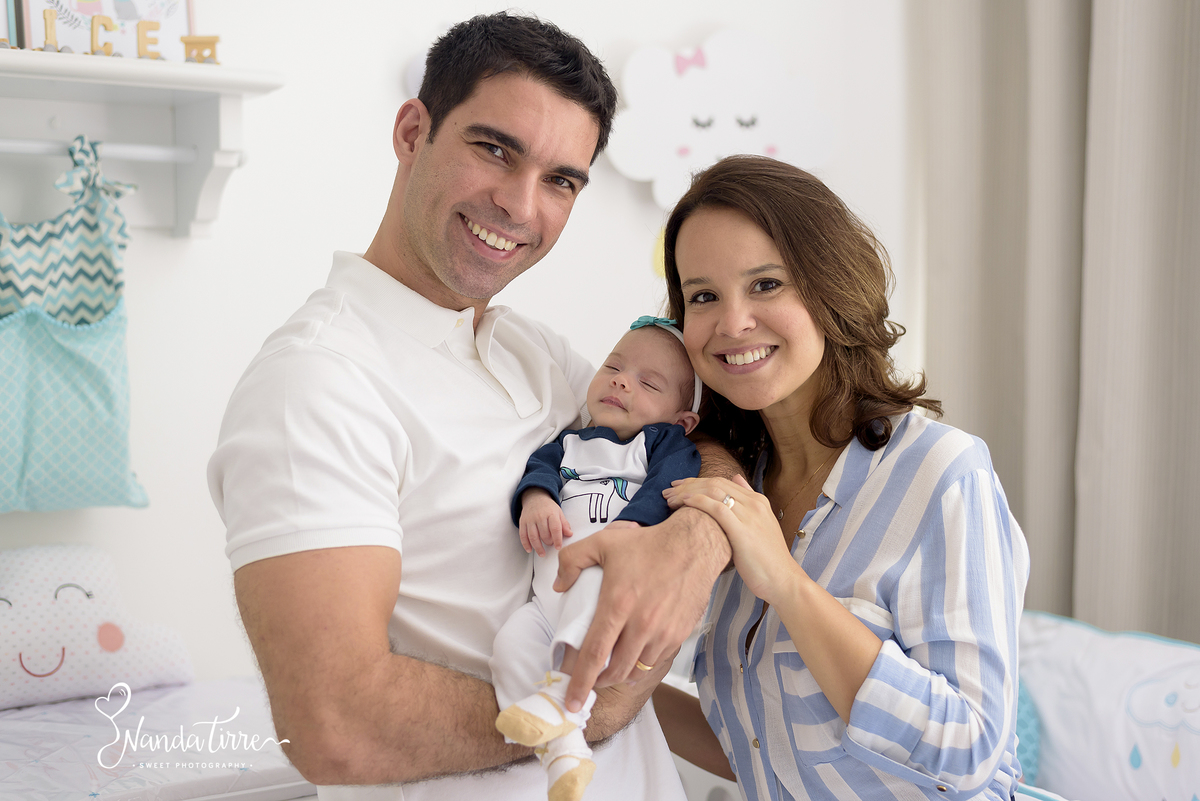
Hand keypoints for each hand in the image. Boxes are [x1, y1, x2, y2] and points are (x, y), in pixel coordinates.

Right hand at [518, 489, 572, 556]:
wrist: (534, 497)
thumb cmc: (548, 507)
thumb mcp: (559, 512)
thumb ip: (564, 524)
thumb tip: (570, 534)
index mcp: (551, 513)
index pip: (555, 528)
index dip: (557, 539)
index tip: (558, 547)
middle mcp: (540, 516)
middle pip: (544, 534)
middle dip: (548, 542)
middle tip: (551, 544)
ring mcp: (530, 520)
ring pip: (533, 536)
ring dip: (538, 547)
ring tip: (542, 553)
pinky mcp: (522, 522)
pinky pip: (523, 535)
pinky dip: (526, 544)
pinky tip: (530, 549)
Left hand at [553, 508, 727, 711]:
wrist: (694, 545)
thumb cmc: (648, 544)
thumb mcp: (602, 543)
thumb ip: (572, 561)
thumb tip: (559, 586)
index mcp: (617, 605)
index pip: (594, 654)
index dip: (580, 682)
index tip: (572, 701)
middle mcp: (640, 624)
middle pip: (614, 670)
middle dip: (598, 682)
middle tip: (590, 681)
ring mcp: (662, 632)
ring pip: (636, 670)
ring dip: (621, 675)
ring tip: (612, 669)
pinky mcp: (678, 634)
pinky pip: (656, 660)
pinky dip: (642, 664)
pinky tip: (636, 657)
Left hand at [663, 475, 800, 605]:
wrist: (783, 580)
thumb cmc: (767, 559)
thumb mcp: (760, 525)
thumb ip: (747, 503)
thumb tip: (736, 480)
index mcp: (758, 501)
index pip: (722, 481)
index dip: (697, 481)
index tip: (679, 486)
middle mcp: (754, 503)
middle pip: (715, 483)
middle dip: (688, 484)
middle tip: (668, 491)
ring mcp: (749, 515)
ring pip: (713, 492)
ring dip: (687, 492)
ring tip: (669, 498)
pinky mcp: (742, 530)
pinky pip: (716, 508)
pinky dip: (697, 501)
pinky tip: (683, 503)